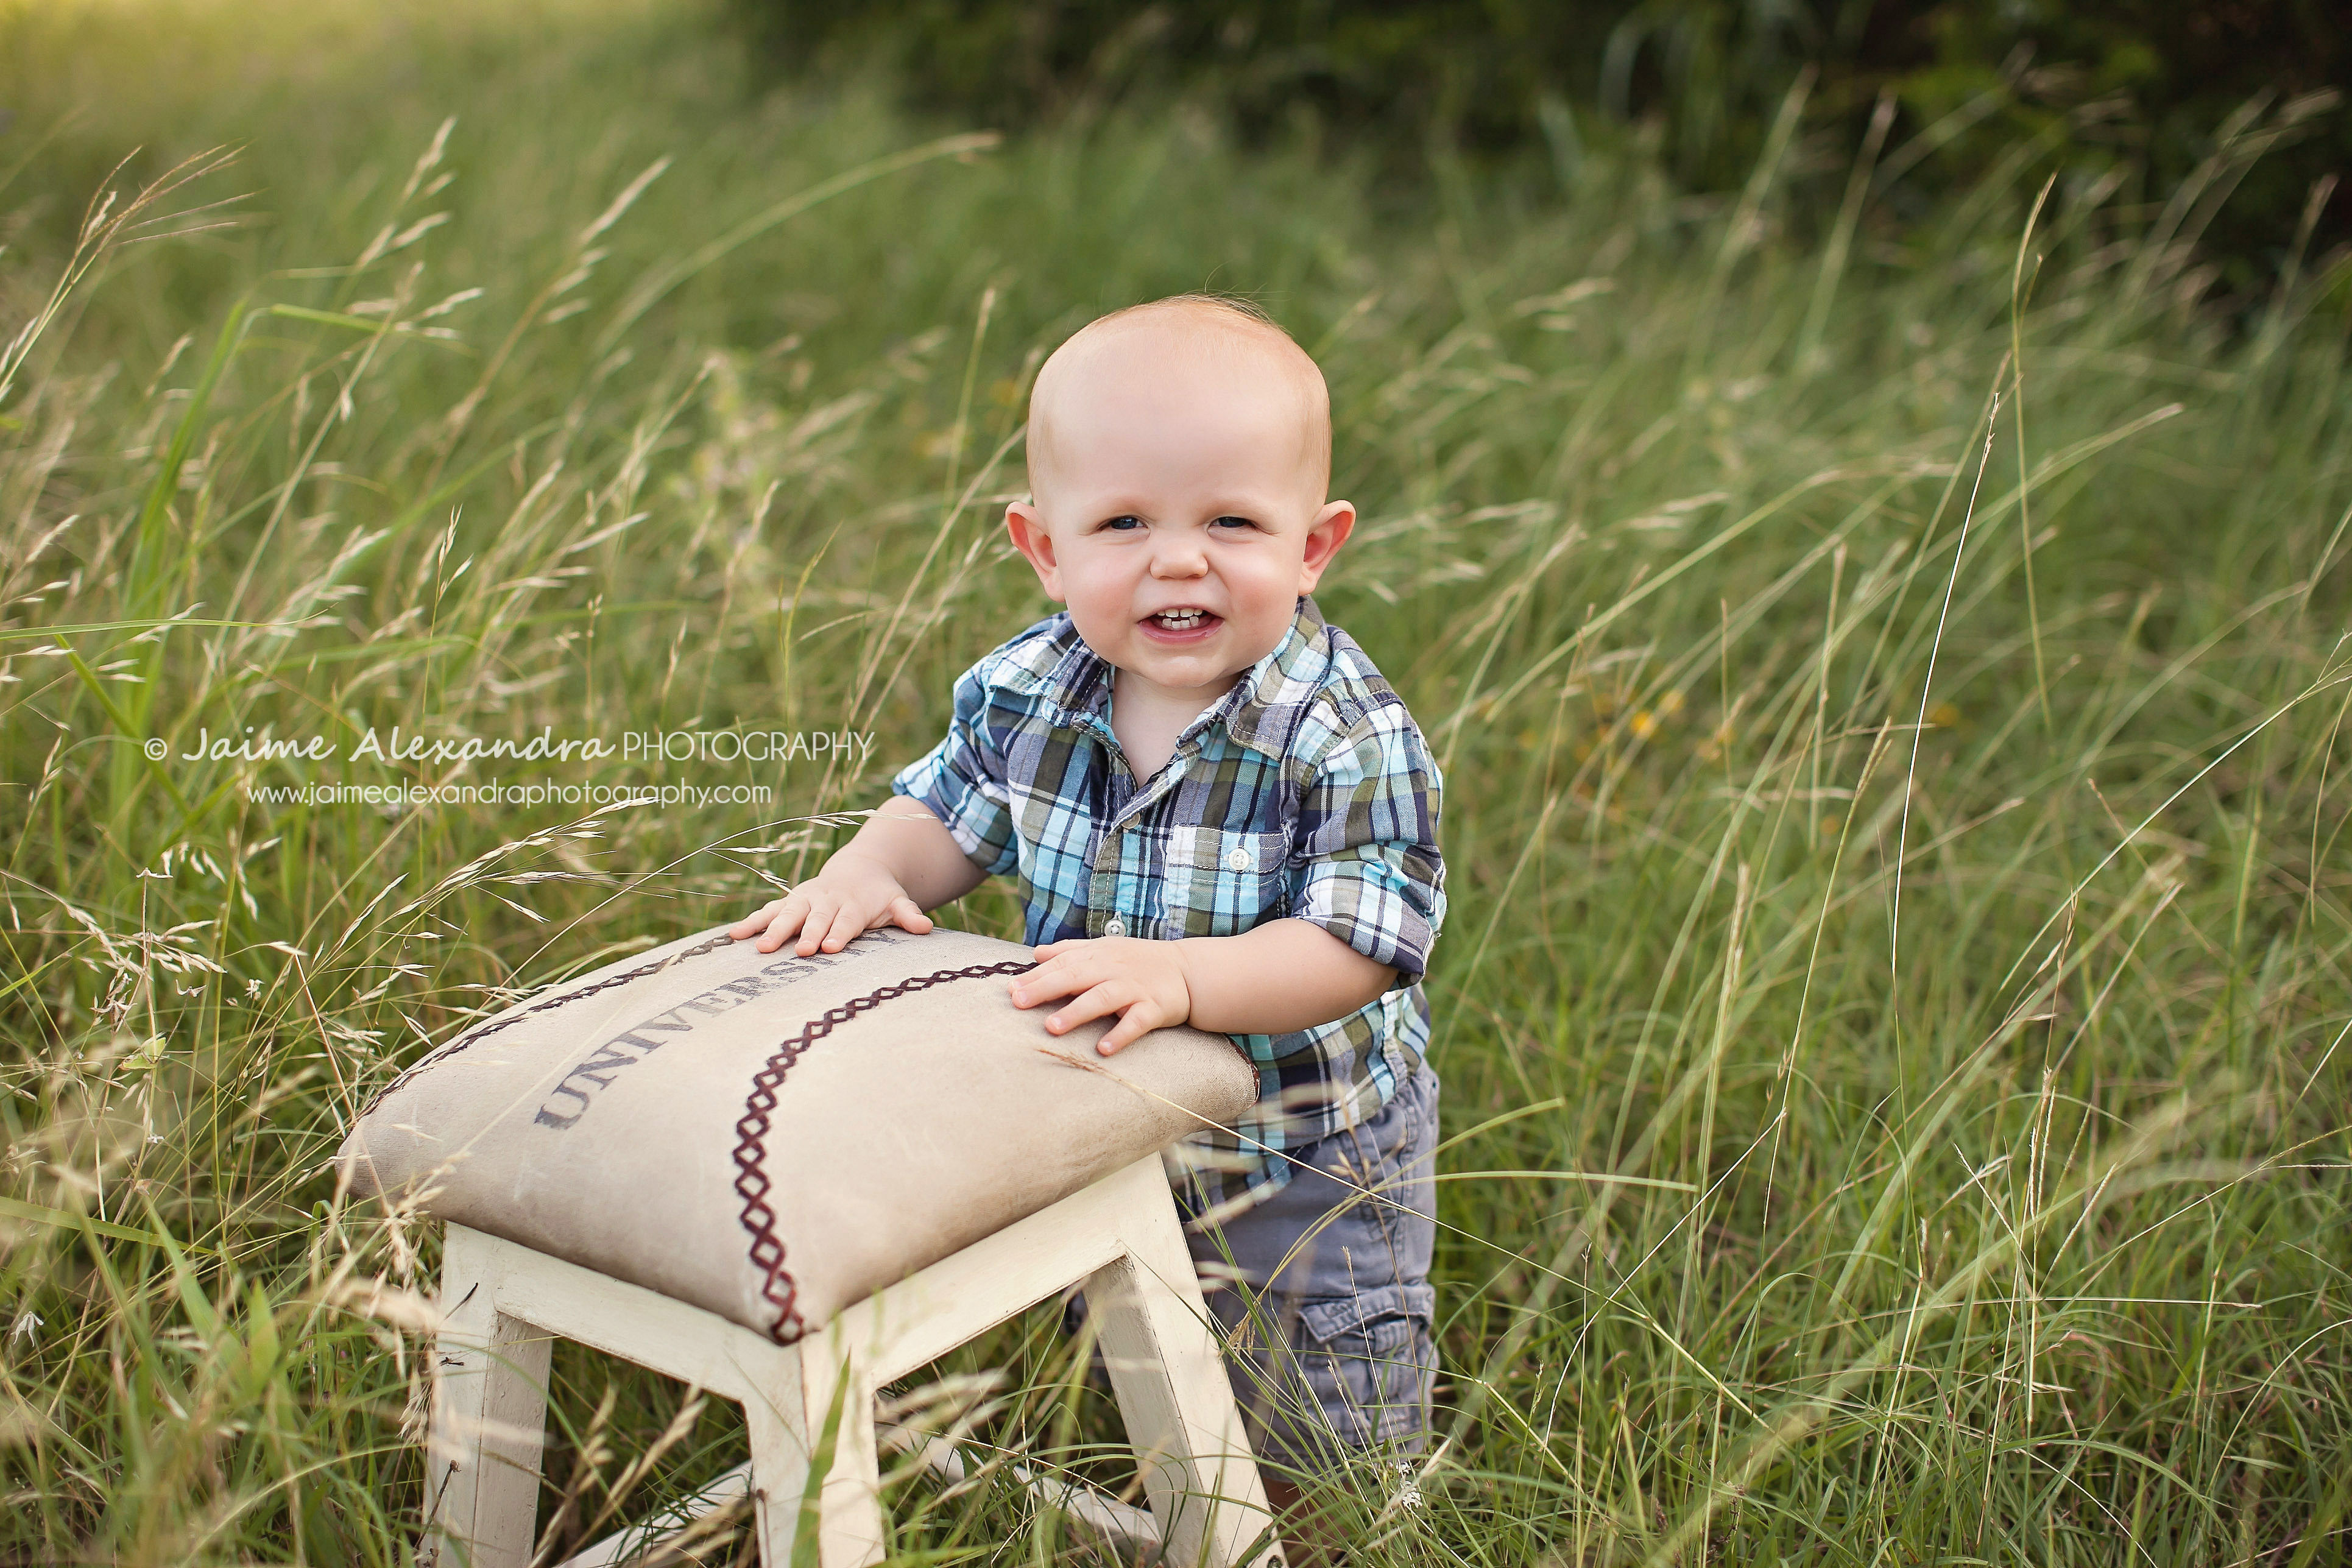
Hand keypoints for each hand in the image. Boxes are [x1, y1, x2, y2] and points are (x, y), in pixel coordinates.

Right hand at [729, 850, 933, 955]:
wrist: (859, 869)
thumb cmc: (879, 896)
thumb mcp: (897, 902)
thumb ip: (908, 915)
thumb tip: (926, 927)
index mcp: (853, 904)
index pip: (846, 921)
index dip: (839, 933)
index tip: (830, 948)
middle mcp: (826, 900)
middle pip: (815, 919)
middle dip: (806, 934)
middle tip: (799, 952)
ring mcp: (805, 900)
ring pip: (787, 912)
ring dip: (773, 928)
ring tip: (760, 947)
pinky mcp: (789, 902)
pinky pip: (768, 911)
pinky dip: (752, 922)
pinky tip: (733, 936)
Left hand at [1008, 936, 1193, 1054]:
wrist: (1189, 971)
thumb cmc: (1139, 962)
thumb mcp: (1105, 949)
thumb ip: (1070, 951)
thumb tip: (1035, 953)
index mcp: (1098, 955)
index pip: (1062, 963)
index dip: (1036, 976)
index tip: (1010, 990)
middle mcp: (1113, 969)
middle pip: (1075, 977)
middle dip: (1045, 989)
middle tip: (1018, 1002)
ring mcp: (1134, 989)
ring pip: (1101, 998)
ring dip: (1076, 1012)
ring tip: (1051, 1027)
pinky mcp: (1154, 1008)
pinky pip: (1136, 1022)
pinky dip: (1120, 1034)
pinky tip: (1103, 1049)